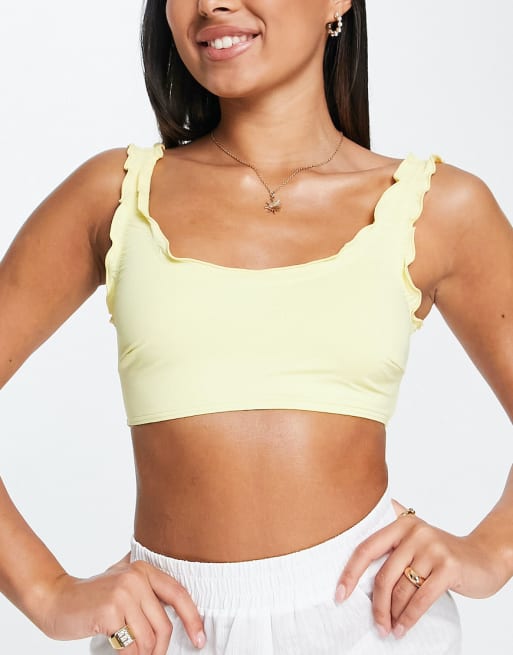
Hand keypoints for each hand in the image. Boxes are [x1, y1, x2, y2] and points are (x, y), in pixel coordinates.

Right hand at [39, 553, 205, 653]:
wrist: (56, 599)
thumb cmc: (91, 596)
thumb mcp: (122, 579)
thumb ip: (146, 584)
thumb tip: (177, 607)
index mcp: (143, 569)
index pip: (178, 594)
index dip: (193, 618)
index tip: (199, 638)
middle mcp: (136, 578)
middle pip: (164, 625)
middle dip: (161, 649)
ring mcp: (123, 594)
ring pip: (148, 639)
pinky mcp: (110, 612)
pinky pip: (131, 647)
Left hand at [335, 500, 503, 639]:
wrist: (483, 557)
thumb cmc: (442, 553)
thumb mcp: (416, 537)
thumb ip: (391, 539)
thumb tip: (353, 547)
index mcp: (401, 523)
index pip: (366, 548)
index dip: (350, 573)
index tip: (339, 594)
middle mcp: (415, 531)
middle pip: (383, 575)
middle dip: (376, 605)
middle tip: (376, 624)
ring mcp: (433, 548)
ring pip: (402, 589)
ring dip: (393, 614)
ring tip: (389, 628)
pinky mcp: (448, 566)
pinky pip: (421, 598)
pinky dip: (409, 618)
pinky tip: (403, 628)